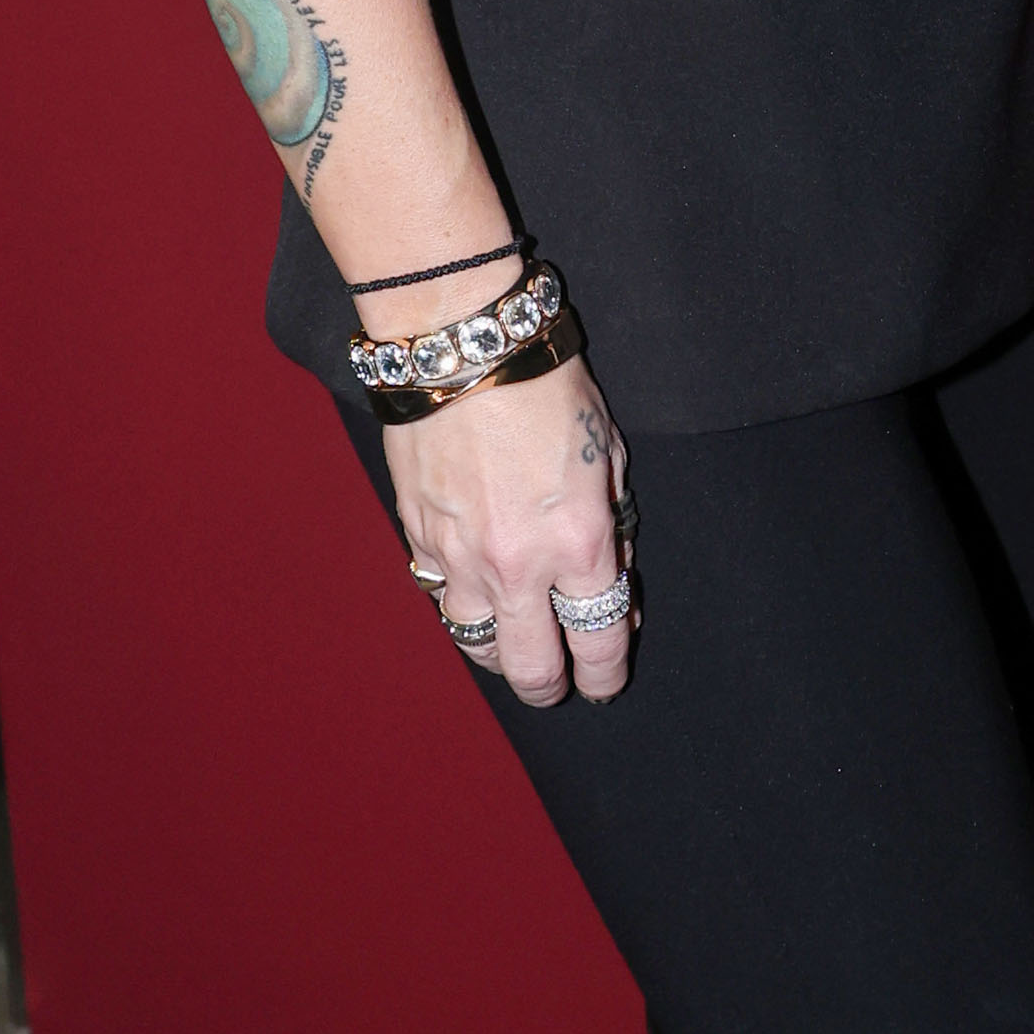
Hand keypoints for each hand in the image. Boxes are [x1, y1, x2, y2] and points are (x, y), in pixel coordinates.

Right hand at [385, 358, 633, 707]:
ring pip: (477, 643)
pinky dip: (462, 605)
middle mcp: (518, 564)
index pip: (598, 639)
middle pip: (532, 668)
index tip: (606, 683)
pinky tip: (477, 596)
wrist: (459, 347)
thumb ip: (614, 525)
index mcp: (578, 542)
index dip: (606, 675)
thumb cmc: (543, 386)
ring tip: (515, 644)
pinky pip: (442, 598)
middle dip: (551, 687)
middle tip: (560, 684)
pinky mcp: (418, 538)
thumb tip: (616, 583)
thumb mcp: (607, 451)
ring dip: (500, 653)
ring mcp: (460, 557)